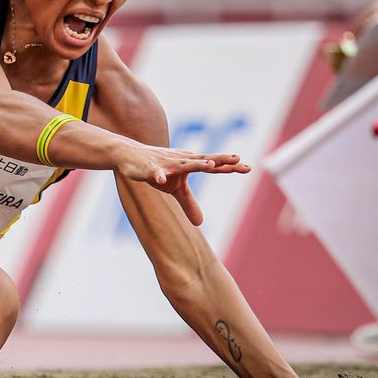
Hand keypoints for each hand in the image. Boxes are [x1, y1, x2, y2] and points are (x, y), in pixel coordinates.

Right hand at [114, 143, 250, 225]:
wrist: (130, 155)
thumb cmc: (157, 169)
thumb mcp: (174, 189)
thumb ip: (189, 203)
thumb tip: (201, 223)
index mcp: (190, 164)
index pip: (213, 166)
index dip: (229, 167)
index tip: (248, 168)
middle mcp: (182, 161)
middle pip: (204, 161)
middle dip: (220, 161)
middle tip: (237, 160)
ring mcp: (167, 164)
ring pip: (183, 165)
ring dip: (196, 164)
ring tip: (210, 166)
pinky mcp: (150, 168)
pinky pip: (155, 173)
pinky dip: (158, 176)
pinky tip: (161, 181)